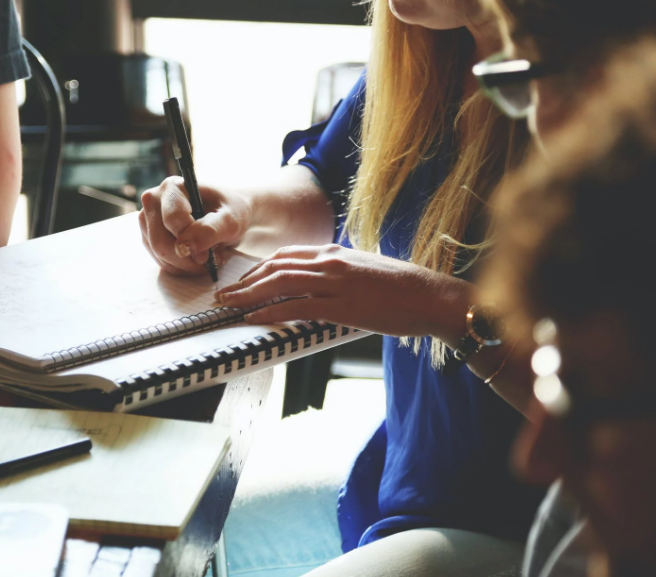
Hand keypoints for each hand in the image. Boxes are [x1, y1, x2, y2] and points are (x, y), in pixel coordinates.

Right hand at [139, 177, 250, 275]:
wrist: (227, 215)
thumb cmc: (231, 212)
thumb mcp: (231, 220)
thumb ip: (210, 230)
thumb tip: (184, 247)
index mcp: (173, 187)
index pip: (172, 220)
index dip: (191, 241)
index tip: (209, 254)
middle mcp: (154, 200)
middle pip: (161, 242)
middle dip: (187, 259)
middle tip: (209, 260)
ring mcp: (148, 219)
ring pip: (159, 255)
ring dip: (185, 265)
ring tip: (206, 258)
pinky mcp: (149, 236)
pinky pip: (160, 261)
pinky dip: (180, 267)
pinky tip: (195, 260)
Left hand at [214, 244, 471, 339]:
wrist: (431, 296)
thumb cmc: (403, 289)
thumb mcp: (365, 271)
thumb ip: (339, 274)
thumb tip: (320, 286)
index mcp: (335, 252)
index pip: (286, 256)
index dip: (259, 268)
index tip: (243, 280)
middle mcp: (331, 261)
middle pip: (275, 267)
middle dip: (245, 281)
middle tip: (224, 294)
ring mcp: (335, 282)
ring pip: (280, 283)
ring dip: (248, 295)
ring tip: (229, 305)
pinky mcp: (342, 305)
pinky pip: (297, 307)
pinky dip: (270, 312)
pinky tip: (254, 318)